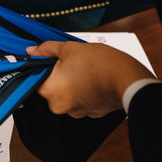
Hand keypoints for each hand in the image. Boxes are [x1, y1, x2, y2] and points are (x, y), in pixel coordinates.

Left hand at [26, 40, 154, 117]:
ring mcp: (76, 112)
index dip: (42, 67)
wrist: (129, 79)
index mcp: (50, 91)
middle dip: (58, 74)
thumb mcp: (69, 48)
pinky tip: (91, 79)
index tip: (49, 59)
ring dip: (71, 82)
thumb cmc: (101, 64)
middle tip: (70, 62)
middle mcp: (60, 106)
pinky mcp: (90, 113)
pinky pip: (79, 100)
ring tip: (84, 69)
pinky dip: (83, 90)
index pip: (35, 79)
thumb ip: (47, 49)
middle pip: (51, 87)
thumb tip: (33, 50)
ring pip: (66, 93)